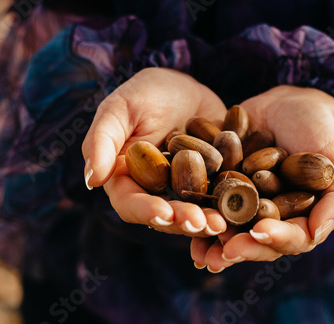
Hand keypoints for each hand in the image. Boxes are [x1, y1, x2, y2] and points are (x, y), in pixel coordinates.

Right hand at [82, 68, 227, 236]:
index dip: (146, 211)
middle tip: (201, 223)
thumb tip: (92, 180)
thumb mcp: (122, 107)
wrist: (189, 89)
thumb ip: (103, 139)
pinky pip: (218, 204)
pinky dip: (227, 211)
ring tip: (222, 224)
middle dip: (182, 222)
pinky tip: (241, 214)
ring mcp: (184, 193)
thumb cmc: (149, 92)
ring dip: (206, 223)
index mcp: (126, 178)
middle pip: (165, 216)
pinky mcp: (210, 188)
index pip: (130, 203)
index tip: (163, 213)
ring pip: (193, 215)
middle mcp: (154, 192)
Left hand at [191, 86, 333, 271]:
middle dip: (241, 249)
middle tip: (224, 253)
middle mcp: (269, 217)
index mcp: (299, 218)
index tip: (260, 231)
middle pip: (256, 241)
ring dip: (214, 243)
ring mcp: (243, 204)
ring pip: (229, 230)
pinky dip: (197, 213)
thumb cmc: (318, 132)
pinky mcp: (221, 187)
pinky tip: (183, 219)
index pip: (291, 238)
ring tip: (200, 253)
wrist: (287, 103)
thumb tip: (316, 234)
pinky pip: (208, 204)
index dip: (276, 239)